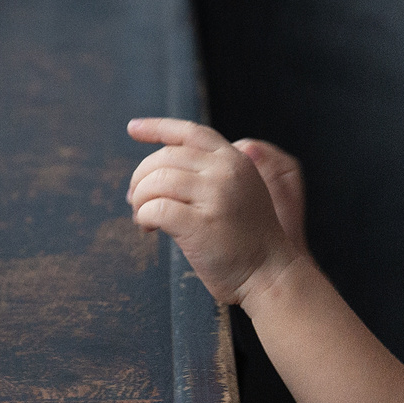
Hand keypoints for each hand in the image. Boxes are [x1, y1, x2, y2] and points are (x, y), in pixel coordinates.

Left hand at [126, 119, 306, 305]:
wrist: (271, 274)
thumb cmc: (246, 240)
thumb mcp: (238, 192)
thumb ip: (208, 174)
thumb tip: (154, 171)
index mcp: (235, 160)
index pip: (189, 132)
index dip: (157, 127)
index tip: (132, 128)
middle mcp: (226, 172)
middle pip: (165, 158)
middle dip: (140, 177)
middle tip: (134, 200)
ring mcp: (216, 196)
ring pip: (155, 182)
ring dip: (139, 200)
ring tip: (143, 218)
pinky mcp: (201, 224)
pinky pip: (154, 209)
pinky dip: (143, 217)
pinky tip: (149, 228)